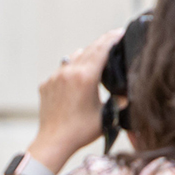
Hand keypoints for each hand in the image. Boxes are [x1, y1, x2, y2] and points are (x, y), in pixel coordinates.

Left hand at [29, 28, 123, 171]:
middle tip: (113, 39)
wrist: (53, 141)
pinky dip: (71, 70)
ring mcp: (54, 78)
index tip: (120, 32)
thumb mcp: (107, 115)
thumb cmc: (80, 131)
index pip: (101, 50)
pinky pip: (61, 71)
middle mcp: (68, 73)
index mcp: (85, 77)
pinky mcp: (46, 85)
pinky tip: (77, 78)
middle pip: (88, 50)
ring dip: (85, 56)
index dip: (112, 39)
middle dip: (101, 44)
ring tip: (96, 59)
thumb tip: (128, 93)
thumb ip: (119, 101)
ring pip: (72, 58)